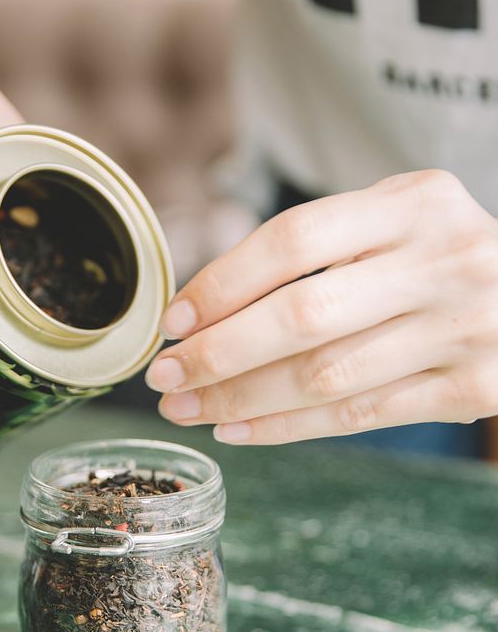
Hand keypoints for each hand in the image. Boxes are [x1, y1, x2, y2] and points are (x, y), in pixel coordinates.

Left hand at [146, 170, 497, 443]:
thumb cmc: (440, 257)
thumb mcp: (396, 221)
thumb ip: (320, 249)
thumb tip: (206, 311)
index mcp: (413, 202)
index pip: (294, 239)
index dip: (222, 282)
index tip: (174, 320)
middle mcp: (445, 259)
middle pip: (304, 313)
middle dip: (219, 352)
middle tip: (164, 375)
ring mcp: (465, 328)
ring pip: (326, 376)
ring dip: (242, 399)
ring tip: (188, 408)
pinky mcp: (474, 388)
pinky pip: (360, 416)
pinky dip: (289, 427)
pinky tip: (240, 429)